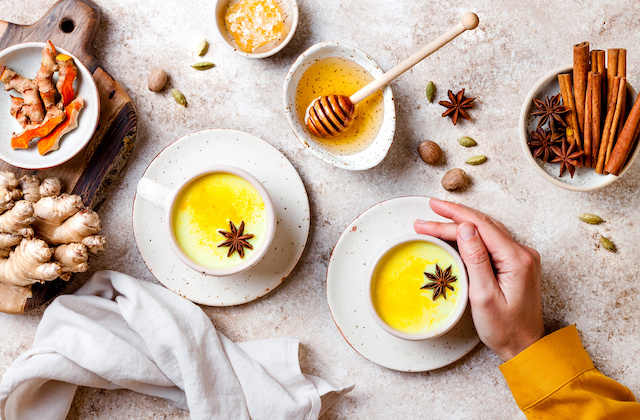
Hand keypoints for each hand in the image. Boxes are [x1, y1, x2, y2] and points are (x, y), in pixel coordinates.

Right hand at [414, 198, 544, 361]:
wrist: (525, 347)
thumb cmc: (505, 328)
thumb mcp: (484, 296)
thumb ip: (476, 259)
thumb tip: (465, 228)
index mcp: (516, 259)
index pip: (480, 227)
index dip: (453, 216)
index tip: (432, 210)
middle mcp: (522, 253)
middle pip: (483, 225)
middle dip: (453, 217)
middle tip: (429, 211)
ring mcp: (521, 257)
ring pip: (487, 231)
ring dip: (461, 223)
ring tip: (437, 218)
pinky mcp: (515, 264)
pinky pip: (491, 241)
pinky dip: (472, 235)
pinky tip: (457, 232)